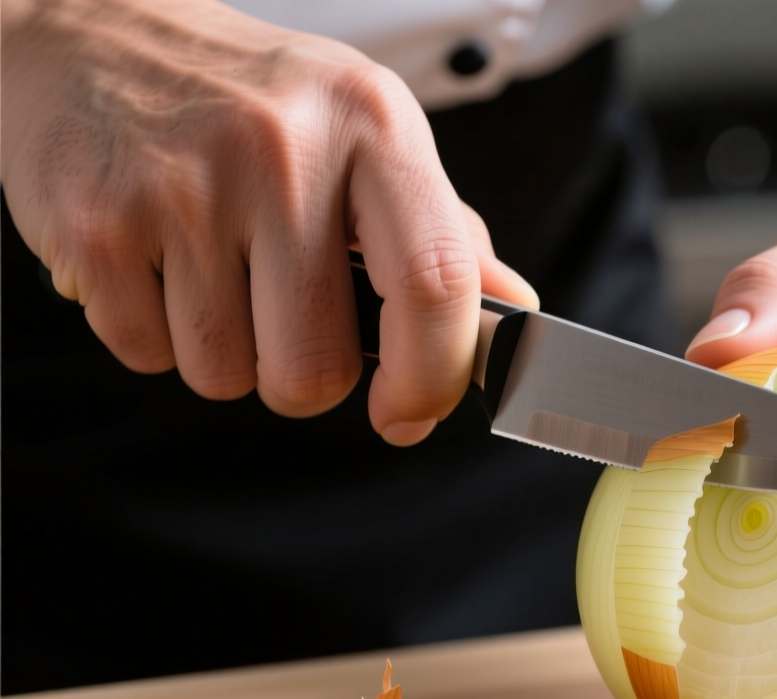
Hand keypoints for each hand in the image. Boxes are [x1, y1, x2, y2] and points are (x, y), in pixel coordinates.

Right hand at [0, 0, 536, 442]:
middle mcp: (282, 149)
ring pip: (229, 375)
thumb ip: (445, 233)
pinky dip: (155, 337)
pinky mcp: (98, 222)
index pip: (434, 282)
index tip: (408, 413)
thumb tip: (514, 317)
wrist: (92, 37)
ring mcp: (184, 185)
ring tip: (214, 271)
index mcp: (374, 125)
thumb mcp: (367, 135)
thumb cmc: (253, 101)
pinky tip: (158, 264)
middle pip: (318, 367)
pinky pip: (149, 356)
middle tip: (285, 315)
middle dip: (305, 377)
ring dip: (227, 356)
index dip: (430, 376)